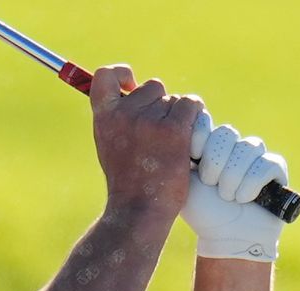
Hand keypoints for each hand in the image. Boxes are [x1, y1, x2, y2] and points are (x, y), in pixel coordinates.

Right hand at [90, 65, 203, 218]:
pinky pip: (191, 105)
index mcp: (104, 118)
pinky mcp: (173, 130)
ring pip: (175, 99)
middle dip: (161, 104)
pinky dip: (195, 118)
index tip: (131, 84)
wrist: (138, 209)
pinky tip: (189, 138)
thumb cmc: (127, 181)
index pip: (105, 76)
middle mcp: (124, 114)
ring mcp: (149, 121)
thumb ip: (116, 118)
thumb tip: (131, 90)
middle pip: (153, 87)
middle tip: (159, 133)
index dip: (121, 73)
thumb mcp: (109, 144)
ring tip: (171, 144)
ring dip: (179, 116)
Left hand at [182, 112, 287, 261]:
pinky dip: (251, 184)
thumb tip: (170, 133)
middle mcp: (231, 145)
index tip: (192, 156)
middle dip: (215, 161)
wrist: (225, 236)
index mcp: (207, 144)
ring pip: (248, 147)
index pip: (205, 120)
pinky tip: (243, 199)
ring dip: (232, 177)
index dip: (200, 135)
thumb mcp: (181, 182)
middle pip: (226, 132)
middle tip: (209, 183)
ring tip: (225, 196)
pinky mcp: (275, 168)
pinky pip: (266, 164)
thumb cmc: (200, 211)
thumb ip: (178, 156)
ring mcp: (254, 155)